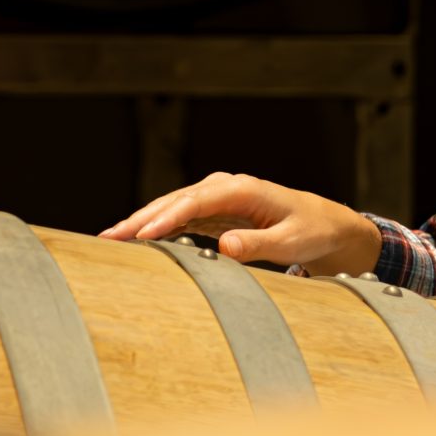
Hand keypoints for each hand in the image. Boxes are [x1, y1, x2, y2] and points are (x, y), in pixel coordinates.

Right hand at [101, 171, 383, 276]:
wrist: (326, 225)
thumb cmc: (312, 230)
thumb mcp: (291, 242)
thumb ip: (259, 246)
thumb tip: (225, 247)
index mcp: (243, 189)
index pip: (196, 201)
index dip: (167, 217)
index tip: (141, 235)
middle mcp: (226, 188)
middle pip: (176, 201)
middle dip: (141, 219)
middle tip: (109, 238)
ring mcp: (218, 198)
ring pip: (172, 207)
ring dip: (142, 223)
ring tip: (111, 241)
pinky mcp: (215, 212)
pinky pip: (180, 218)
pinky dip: (157, 227)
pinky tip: (135, 241)